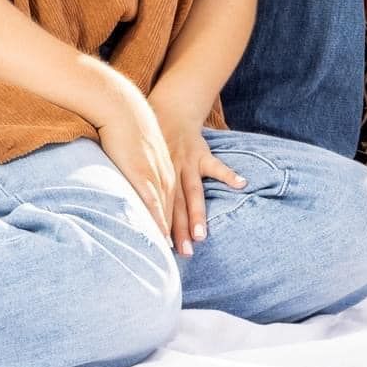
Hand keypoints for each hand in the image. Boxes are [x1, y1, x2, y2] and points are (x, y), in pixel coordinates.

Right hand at [92, 79, 177, 243]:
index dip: (182, 220)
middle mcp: (166, 171)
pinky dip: (158, 218)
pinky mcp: (141, 172)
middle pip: (179, 206)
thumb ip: (142, 162)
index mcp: (167, 165)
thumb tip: (135, 173)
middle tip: (190, 254)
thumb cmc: (128, 124)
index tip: (187, 239)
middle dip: (186, 230)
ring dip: (176, 230)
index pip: (177, 198)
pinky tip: (160, 234)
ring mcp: (155, 172)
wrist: (122, 104)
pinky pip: (152, 200)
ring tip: (181, 252)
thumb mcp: (142, 145)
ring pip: (170, 207)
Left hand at [148, 85, 245, 257]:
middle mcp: (172, 173)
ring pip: (192, 192)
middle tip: (183, 253)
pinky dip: (228, 174)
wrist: (167, 113)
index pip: (159, 207)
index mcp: (157, 177)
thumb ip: (141, 184)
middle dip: (179, 230)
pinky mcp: (202, 154)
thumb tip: (125, 211)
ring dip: (196, 214)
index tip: (162, 250)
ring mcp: (188, 163)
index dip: (161, 227)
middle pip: (176, 206)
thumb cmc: (152, 144)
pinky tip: (241, 184)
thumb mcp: (140, 161)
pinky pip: (216, 165)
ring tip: (201, 235)